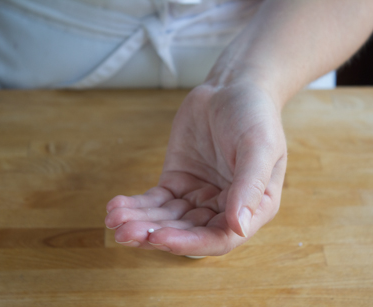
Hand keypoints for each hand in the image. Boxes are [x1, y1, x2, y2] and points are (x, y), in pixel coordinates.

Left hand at [105, 82, 286, 255]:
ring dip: (140, 222)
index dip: (189, 243)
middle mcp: (224, 208)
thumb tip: (240, 227)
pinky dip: (136, 206)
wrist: (232, 87)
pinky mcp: (177, 182)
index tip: (160, 238)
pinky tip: (117, 206)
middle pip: (187, 232)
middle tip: (125, 232)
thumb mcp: (259, 146)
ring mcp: (198, 196)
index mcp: (252, 207)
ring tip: (114, 219)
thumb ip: (250, 186)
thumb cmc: (255, 115)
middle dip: (155, 233)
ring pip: (167, 219)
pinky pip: (155, 201)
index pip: (220, 238)